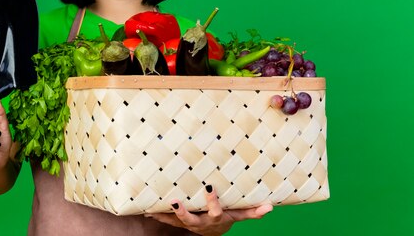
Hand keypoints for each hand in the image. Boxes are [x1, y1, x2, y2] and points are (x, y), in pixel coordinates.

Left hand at [145, 186, 272, 235]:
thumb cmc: (226, 216)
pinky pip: (167, 220)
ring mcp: (189, 224)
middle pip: (192, 220)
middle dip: (183, 212)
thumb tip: (271, 207)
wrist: (213, 231)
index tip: (209, 187)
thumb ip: (253, 211)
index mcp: (216, 217)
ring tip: (156, 206)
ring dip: (166, 215)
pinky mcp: (179, 223)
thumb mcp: (239, 214)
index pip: (216, 210)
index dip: (212, 201)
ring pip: (176, 221)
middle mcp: (201, 222)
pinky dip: (157, 216)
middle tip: (175, 201)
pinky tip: (146, 210)